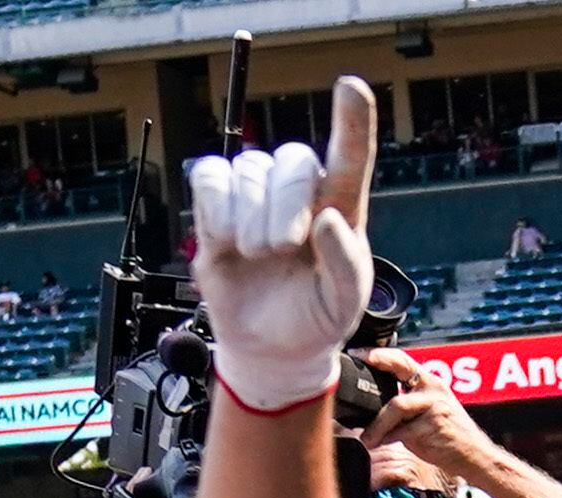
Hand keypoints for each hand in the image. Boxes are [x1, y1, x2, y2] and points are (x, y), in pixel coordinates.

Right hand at [185, 75, 374, 413]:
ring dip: (251, 220)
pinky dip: (216, 209)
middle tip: (284, 249)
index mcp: (341, 207)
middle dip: (285, 206)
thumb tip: (328, 220)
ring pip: (248, 171)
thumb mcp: (344, 302)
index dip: (351, 121)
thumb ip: (344, 264)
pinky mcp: (218, 204)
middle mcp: (300, 191)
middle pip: (291, 161)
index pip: (350, 156)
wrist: (271, 345)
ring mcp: (257, 194)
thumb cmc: (316, 315)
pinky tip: (227, 240)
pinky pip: (210, 177)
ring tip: (258, 256)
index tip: (351, 86)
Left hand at [360, 348, 505, 486]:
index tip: (358, 353)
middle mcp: (434, 389)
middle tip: (351, 382)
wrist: (476, 457)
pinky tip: (379, 445)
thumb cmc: (449, 438)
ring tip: (366, 438)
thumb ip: (406, 406)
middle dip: (374, 372)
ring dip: (377, 424)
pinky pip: (402, 431)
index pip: (403, 360)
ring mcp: (435, 406)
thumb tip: (371, 411)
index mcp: (431, 383)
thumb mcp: (429, 413)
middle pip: (399, 371)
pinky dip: (387, 438)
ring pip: (396, 406)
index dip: (379, 354)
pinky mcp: (434, 426)